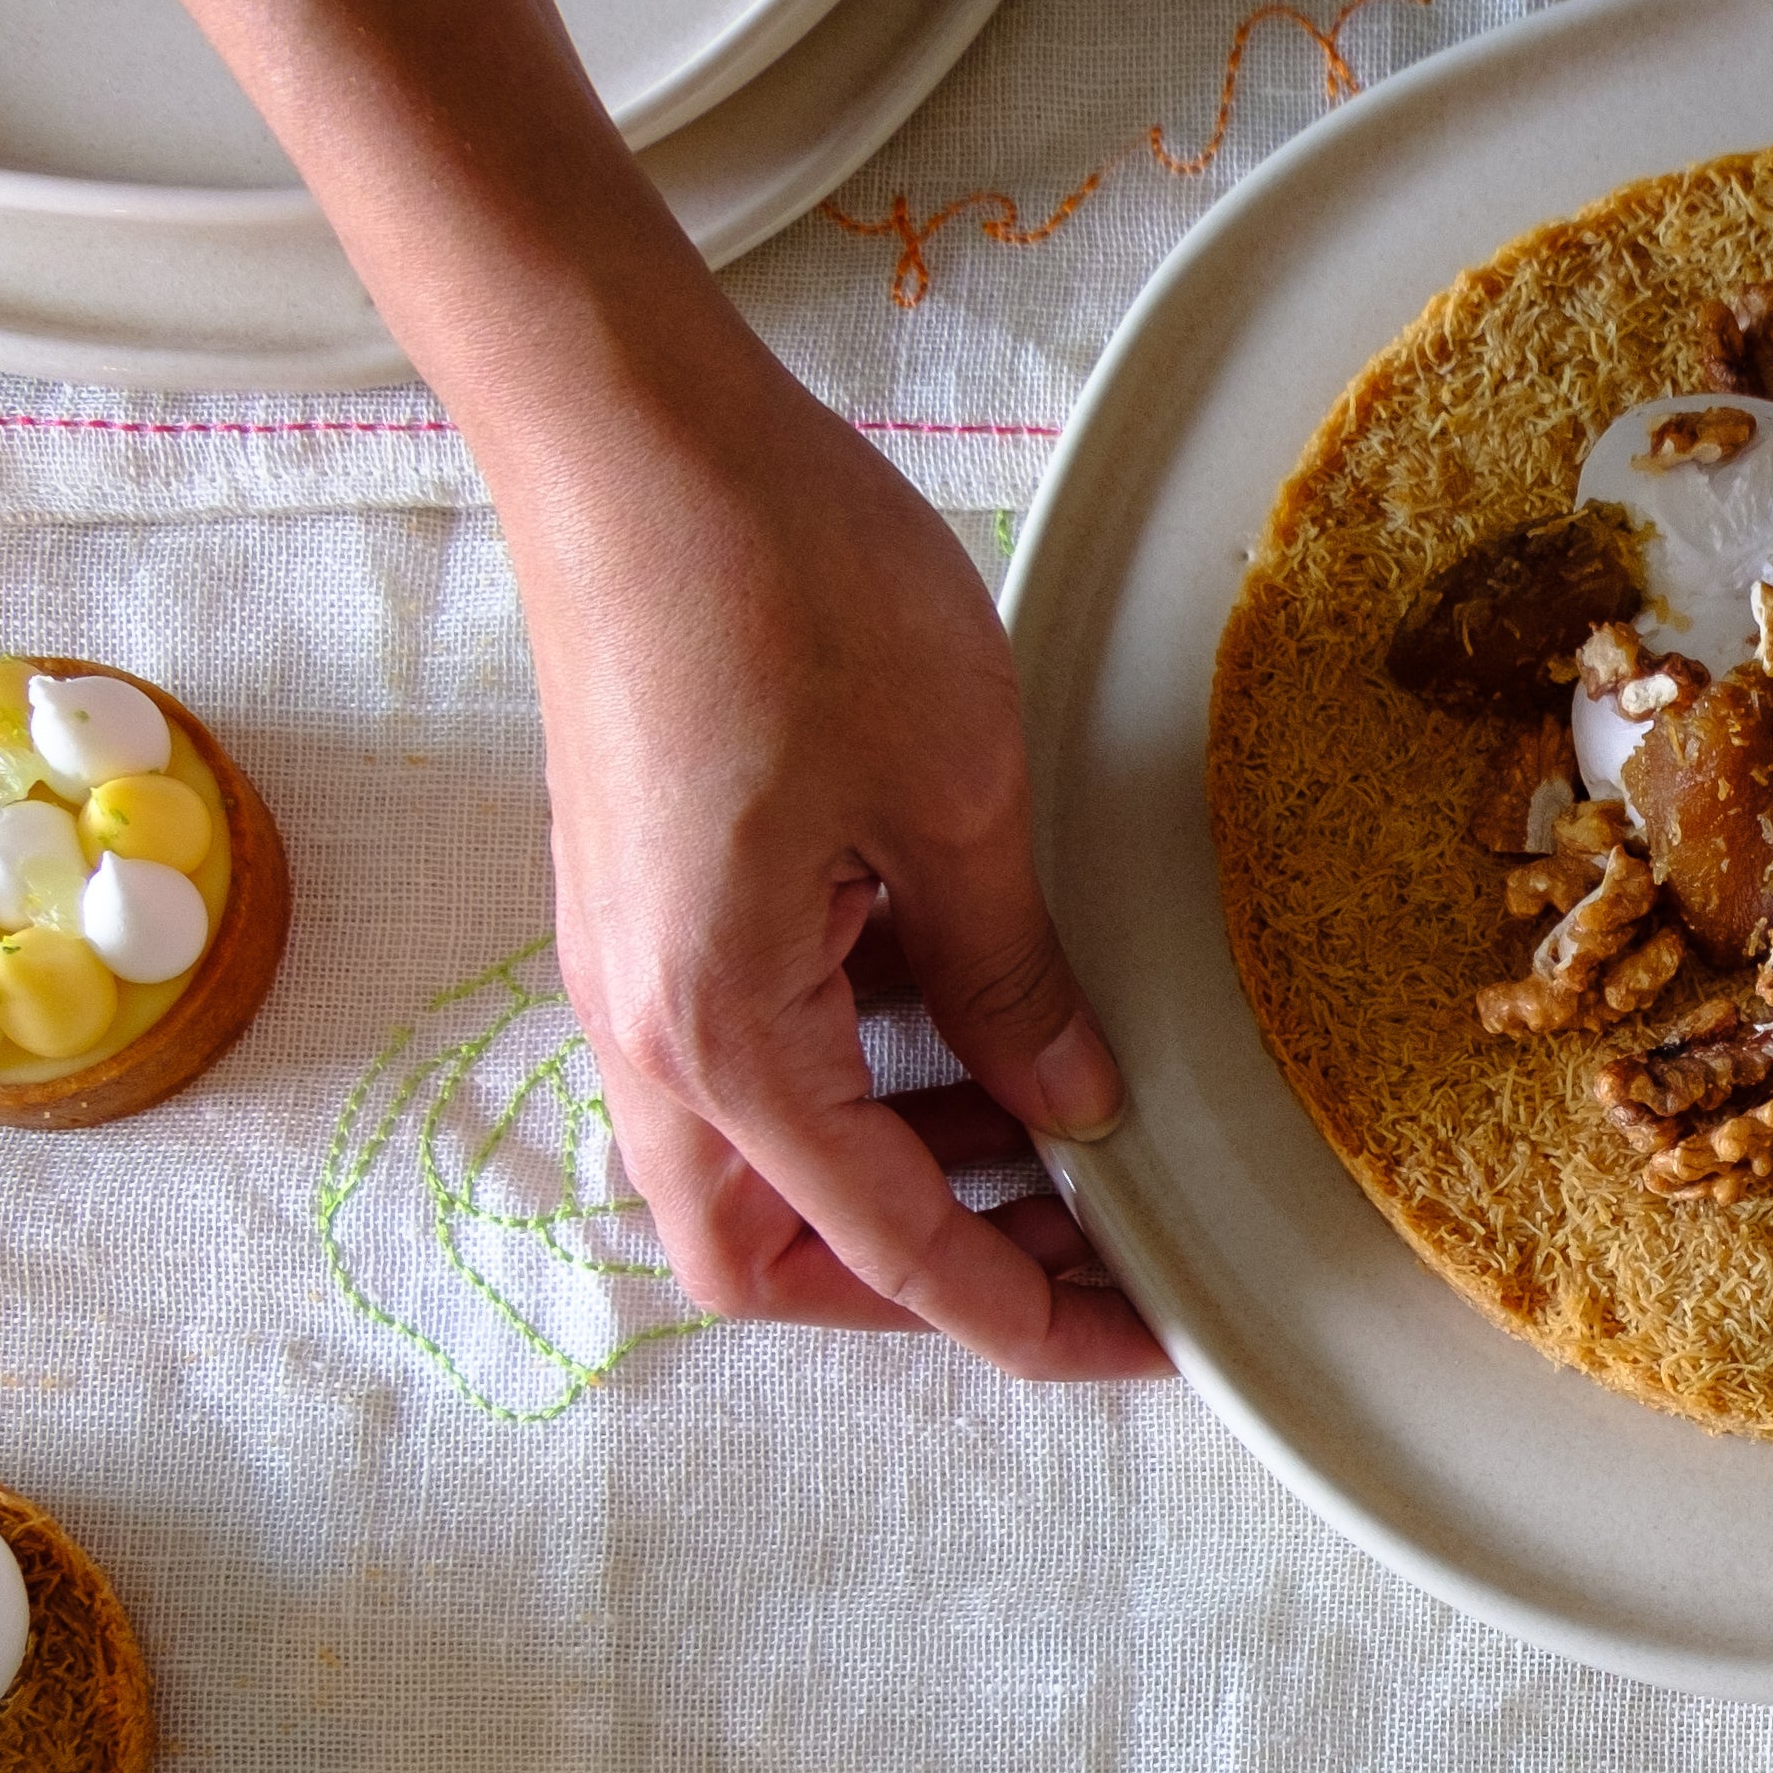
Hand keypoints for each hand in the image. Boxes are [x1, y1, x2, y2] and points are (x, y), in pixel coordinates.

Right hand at [494, 346, 1161, 1375]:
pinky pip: (742, 1059)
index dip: (1030, 1313)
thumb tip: (1074, 1105)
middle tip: (1077, 1248)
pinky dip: (853, 1080)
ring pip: (748, 1167)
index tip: (1145, 1337)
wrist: (628, 436)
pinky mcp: (639, 909)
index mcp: (723, 1036)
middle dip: (921, 1279)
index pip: (891, 1251)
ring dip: (890, 1174)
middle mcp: (646, 1035)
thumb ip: (1013, 980)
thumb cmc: (782, 586)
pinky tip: (966, 1017)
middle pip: (772, 1258)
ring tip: (1048, 1124)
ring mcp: (627, 972)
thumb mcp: (961, 801)